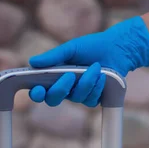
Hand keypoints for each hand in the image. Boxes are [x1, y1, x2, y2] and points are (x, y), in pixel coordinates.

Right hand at [28, 16, 148, 106]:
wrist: (116, 50)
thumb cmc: (91, 47)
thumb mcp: (71, 48)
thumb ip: (53, 56)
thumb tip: (32, 62)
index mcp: (54, 76)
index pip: (40, 90)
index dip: (36, 94)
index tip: (37, 89)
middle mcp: (64, 88)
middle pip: (53, 100)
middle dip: (60, 89)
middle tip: (70, 75)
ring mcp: (79, 95)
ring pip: (76, 98)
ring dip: (86, 82)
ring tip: (95, 67)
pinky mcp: (94, 98)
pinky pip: (90, 100)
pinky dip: (96, 86)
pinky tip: (102, 76)